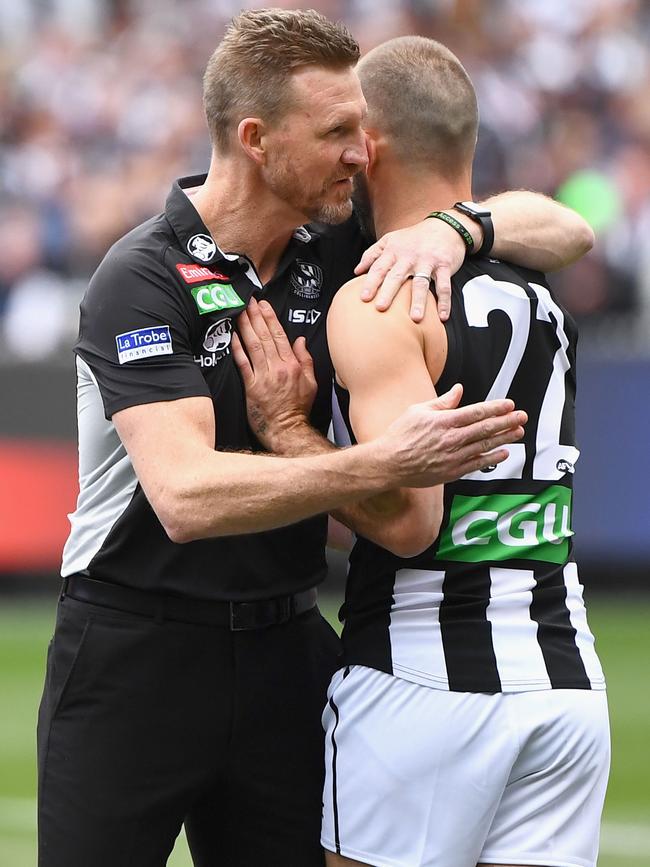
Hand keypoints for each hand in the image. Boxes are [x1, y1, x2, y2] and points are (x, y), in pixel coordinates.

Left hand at [231, 299, 316, 450]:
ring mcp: (264, 377)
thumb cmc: (299, 409)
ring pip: (254, 346)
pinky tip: (233, 336)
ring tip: (240, 311)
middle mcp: (278, 368)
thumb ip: (306, 360)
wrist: (288, 431)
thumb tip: (300, 341)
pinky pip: (243, 363)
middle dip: (256, 316)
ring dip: (246, 326)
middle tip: (248, 301)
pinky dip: (238, 348)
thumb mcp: (312, 384)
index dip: (270, 318)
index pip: (280, 336)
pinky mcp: (251, 387)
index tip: (264, 305)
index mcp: (293, 365)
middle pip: (265, 336)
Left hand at [355, 217, 468, 321]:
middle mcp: (409, 257)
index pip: (379, 268)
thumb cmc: (413, 238)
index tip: (364, 298)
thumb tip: (356, 271)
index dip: (371, 282)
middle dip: (388, 292)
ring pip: (421, 283)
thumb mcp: (390, 240)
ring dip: (418, 301)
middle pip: (397, 276)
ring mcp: (427, 261)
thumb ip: (372, 254)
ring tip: (415, 318)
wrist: (445, 226)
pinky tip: (442, 317)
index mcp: (393, 251)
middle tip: (381, 308)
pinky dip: (444, 302)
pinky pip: (444, 286)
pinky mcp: (444, 266)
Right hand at [377, 384, 526, 485]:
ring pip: (485, 446)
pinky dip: (491, 458)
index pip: (476, 412)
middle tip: (522, 417)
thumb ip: (442, 402)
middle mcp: (451, 439)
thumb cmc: (400, 435)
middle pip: (485, 428)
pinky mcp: (451, 471)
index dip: (496, 408)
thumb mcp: (418, 411)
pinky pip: (477, 464)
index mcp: (443, 421)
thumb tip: (458, 391)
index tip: (509, 405)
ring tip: (518, 433)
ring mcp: (453, 456)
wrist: (388, 463)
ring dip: (504, 438)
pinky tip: (503, 453)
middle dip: (507, 422)